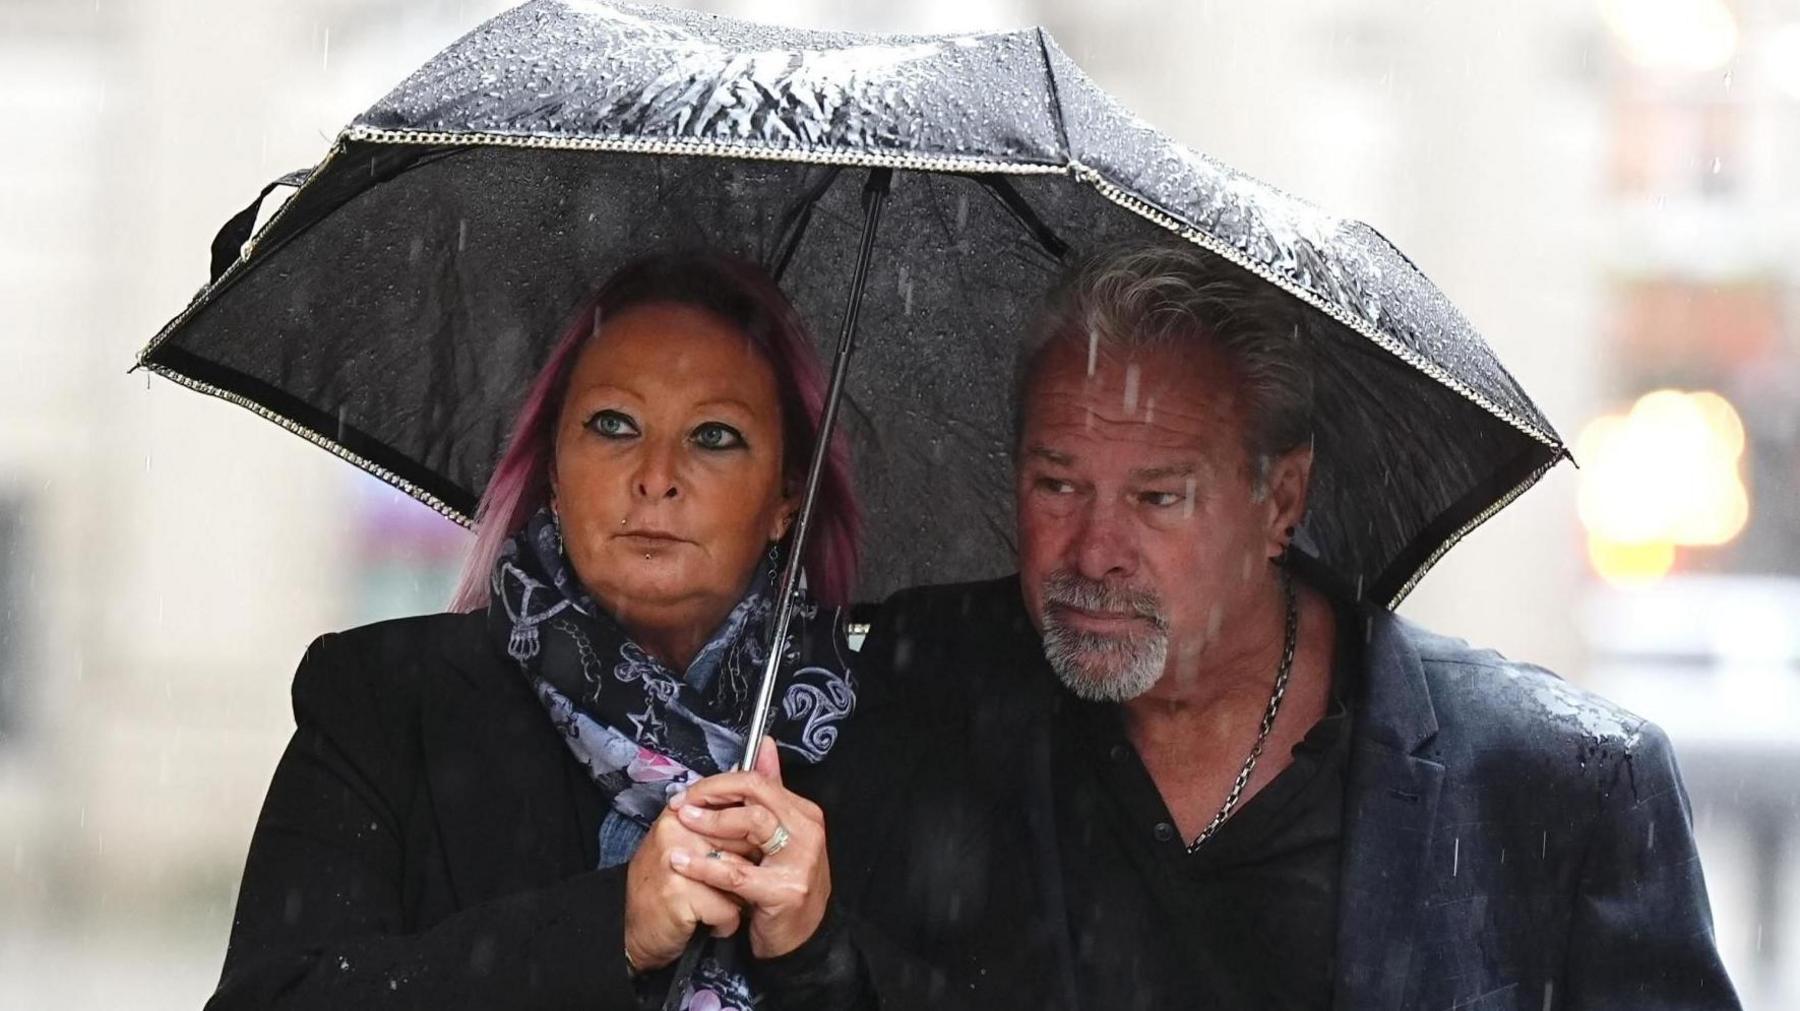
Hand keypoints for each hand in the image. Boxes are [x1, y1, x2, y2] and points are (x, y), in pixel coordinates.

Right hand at [622, 798, 760, 971]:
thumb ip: (726, 814)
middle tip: (729, 888)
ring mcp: (676, 860)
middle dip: (747, 872)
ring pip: (740, 877)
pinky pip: (729, 910)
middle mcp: (676, 829)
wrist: (630, 931)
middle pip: (744, 844)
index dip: (750, 842)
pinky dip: (725, 924)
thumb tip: (765, 766)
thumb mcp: (694, 844)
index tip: (746, 858)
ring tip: (716, 904)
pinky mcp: (679, 894)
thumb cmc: (668, 886)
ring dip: (736, 900)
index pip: (737, 810)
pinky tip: (707, 924)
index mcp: (681, 812)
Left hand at [667, 736, 831, 958]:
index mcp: (805, 814)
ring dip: (709, 823)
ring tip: (680, 823)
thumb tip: (764, 745)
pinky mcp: (785, 891)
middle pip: (756, 795)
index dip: (720, 782)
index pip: (759, 781)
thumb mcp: (778, 838)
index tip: (690, 792)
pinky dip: (705, 865)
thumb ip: (770, 791)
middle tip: (681, 803)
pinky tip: (682, 862)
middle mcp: (808, 831)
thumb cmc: (781, 886)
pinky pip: (736, 872)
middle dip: (712, 795)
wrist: (799, 941)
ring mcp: (800, 861)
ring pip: (750, 824)